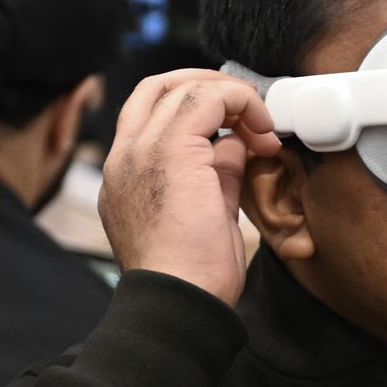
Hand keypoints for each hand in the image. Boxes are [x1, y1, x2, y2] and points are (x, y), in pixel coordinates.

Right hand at [99, 69, 280, 304]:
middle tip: (249, 108)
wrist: (178, 301)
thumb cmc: (193, 274)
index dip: (198, 104)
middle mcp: (124, 156)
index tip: (238, 127)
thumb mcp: (206, 210)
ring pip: (183, 87)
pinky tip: (262, 132)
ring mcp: (141, 151)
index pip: (151, 112)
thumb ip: (215, 171)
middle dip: (209, 85)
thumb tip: (234, 142)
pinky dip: (240, 102)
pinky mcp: (170, 152)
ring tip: (262, 126)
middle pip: (158, 87)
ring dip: (231, 96)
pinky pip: (207, 100)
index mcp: (126, 174)